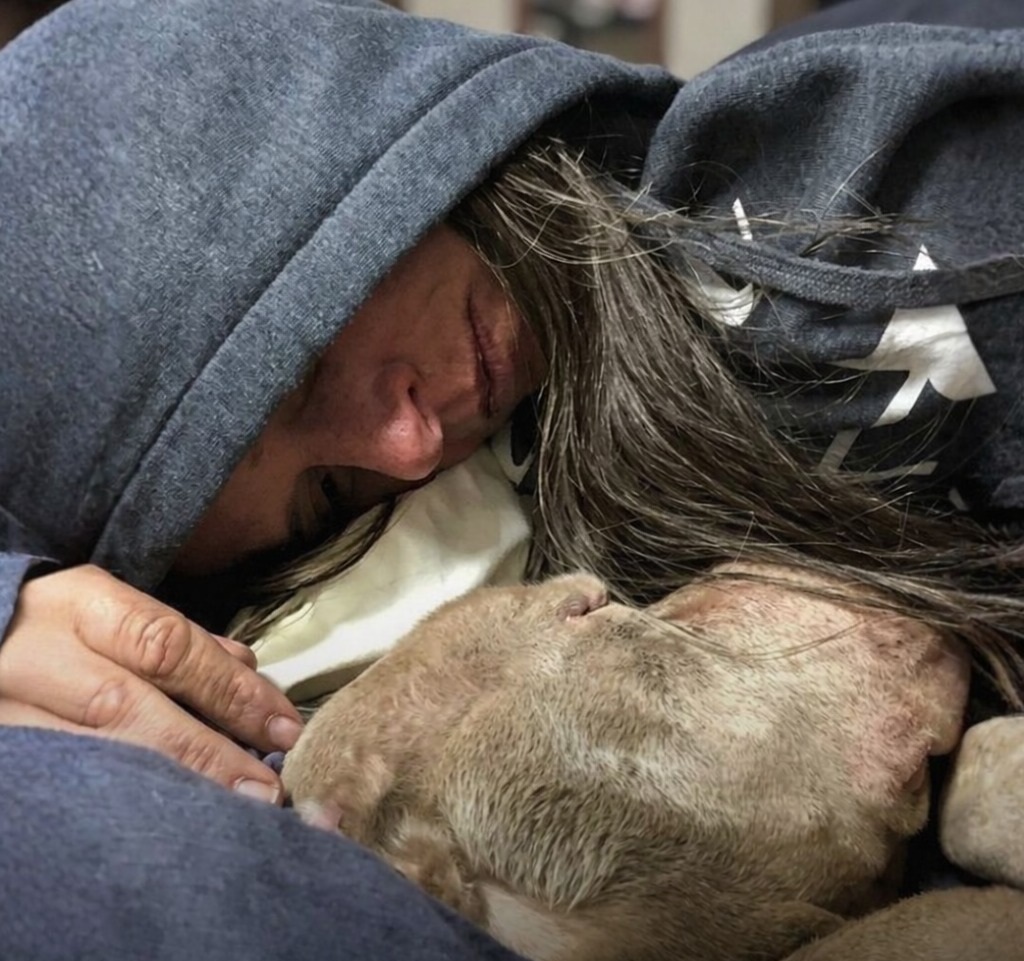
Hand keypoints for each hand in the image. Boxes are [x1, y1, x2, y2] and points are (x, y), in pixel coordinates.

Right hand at [0, 564, 302, 802]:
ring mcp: (5, 716)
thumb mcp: (107, 608)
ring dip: (169, 788)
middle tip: (266, 787)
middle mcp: (36, 659)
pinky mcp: (2, 764)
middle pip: (130, 708)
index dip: (229, 689)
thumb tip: (246, 668)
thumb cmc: (50, 625)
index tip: (283, 726)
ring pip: (92, 759)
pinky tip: (161, 827)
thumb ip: (174, 639)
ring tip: (228, 813)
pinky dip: (119, 807)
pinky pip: (62, 789)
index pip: (166, 646)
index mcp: (79, 607)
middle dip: (207, 751)